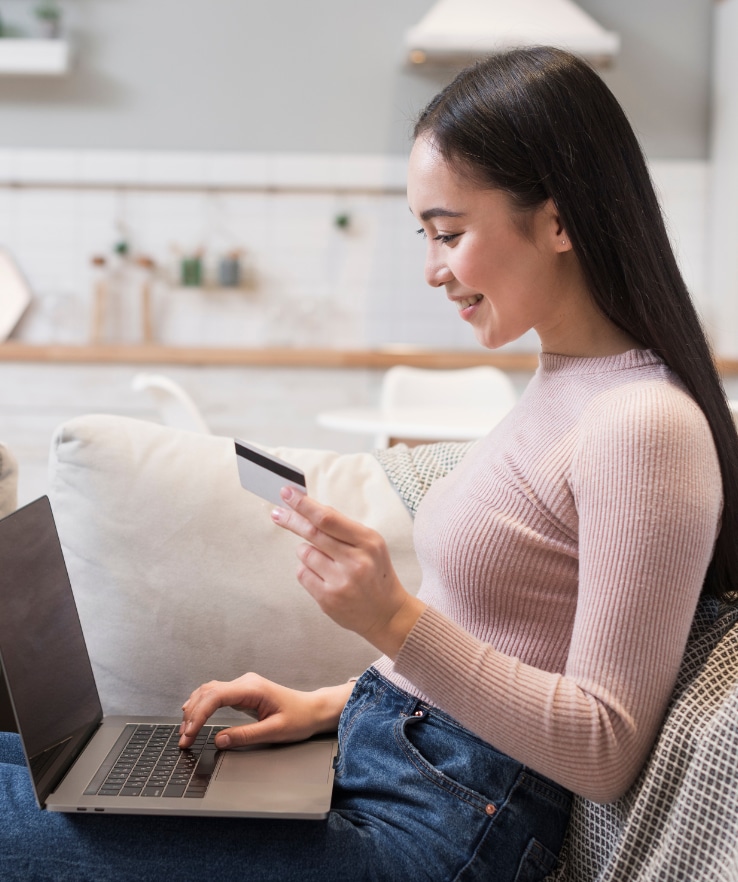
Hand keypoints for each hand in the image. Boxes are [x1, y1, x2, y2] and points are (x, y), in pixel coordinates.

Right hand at [179, 673, 352, 749]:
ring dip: (194, 709)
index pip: (215, 697)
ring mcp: (243, 685)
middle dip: (191, 715)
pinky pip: (216, 694)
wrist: (313, 710)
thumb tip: (219, 740)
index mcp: (252, 689)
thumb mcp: (274, 731)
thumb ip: (246, 735)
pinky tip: (193, 714)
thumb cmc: (299, 718)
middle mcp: (245, 682)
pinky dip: (202, 705)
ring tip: (185, 731)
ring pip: (209, 691)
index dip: (198, 715)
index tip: (189, 734)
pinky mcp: (243, 691)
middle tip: (184, 739)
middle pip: (208, 692)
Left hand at [271, 488, 425, 656]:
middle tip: (277, 512)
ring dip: (307, 551)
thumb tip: (310, 510)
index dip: (304, 504)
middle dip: (291, 519)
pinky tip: (323, 576)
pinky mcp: (328, 599)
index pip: (328, 518)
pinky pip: (302, 573)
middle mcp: (355, 561)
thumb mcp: (371, 545)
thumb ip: (343, 528)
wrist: (387, 614)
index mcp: (368, 541)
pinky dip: (306, 570)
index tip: (287, 493)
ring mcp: (340, 581)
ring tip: (325, 561)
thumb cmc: (375, 573)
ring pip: (304, 553)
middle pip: (312, 532)